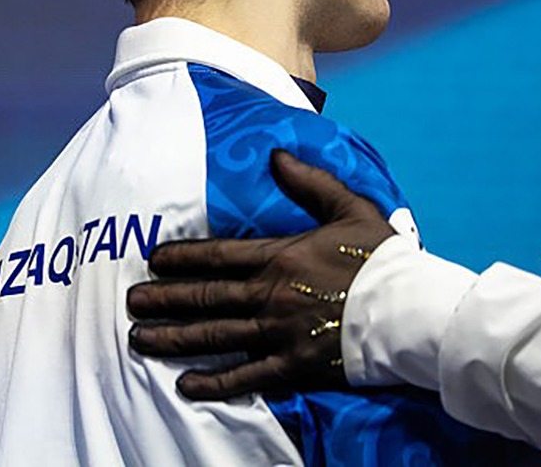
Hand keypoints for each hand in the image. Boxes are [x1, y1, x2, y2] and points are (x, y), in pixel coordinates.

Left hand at [126, 149, 393, 399]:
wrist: (410, 309)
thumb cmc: (381, 257)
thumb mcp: (350, 207)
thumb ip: (309, 182)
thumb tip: (275, 155)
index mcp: (281, 256)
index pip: (218, 256)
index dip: (181, 258)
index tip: (152, 260)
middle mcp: (271, 295)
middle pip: (206, 297)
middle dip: (163, 299)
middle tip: (130, 301)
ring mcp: (279, 334)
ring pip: (215, 336)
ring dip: (174, 338)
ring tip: (140, 339)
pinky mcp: (293, 366)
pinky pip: (245, 376)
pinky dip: (214, 382)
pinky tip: (186, 385)